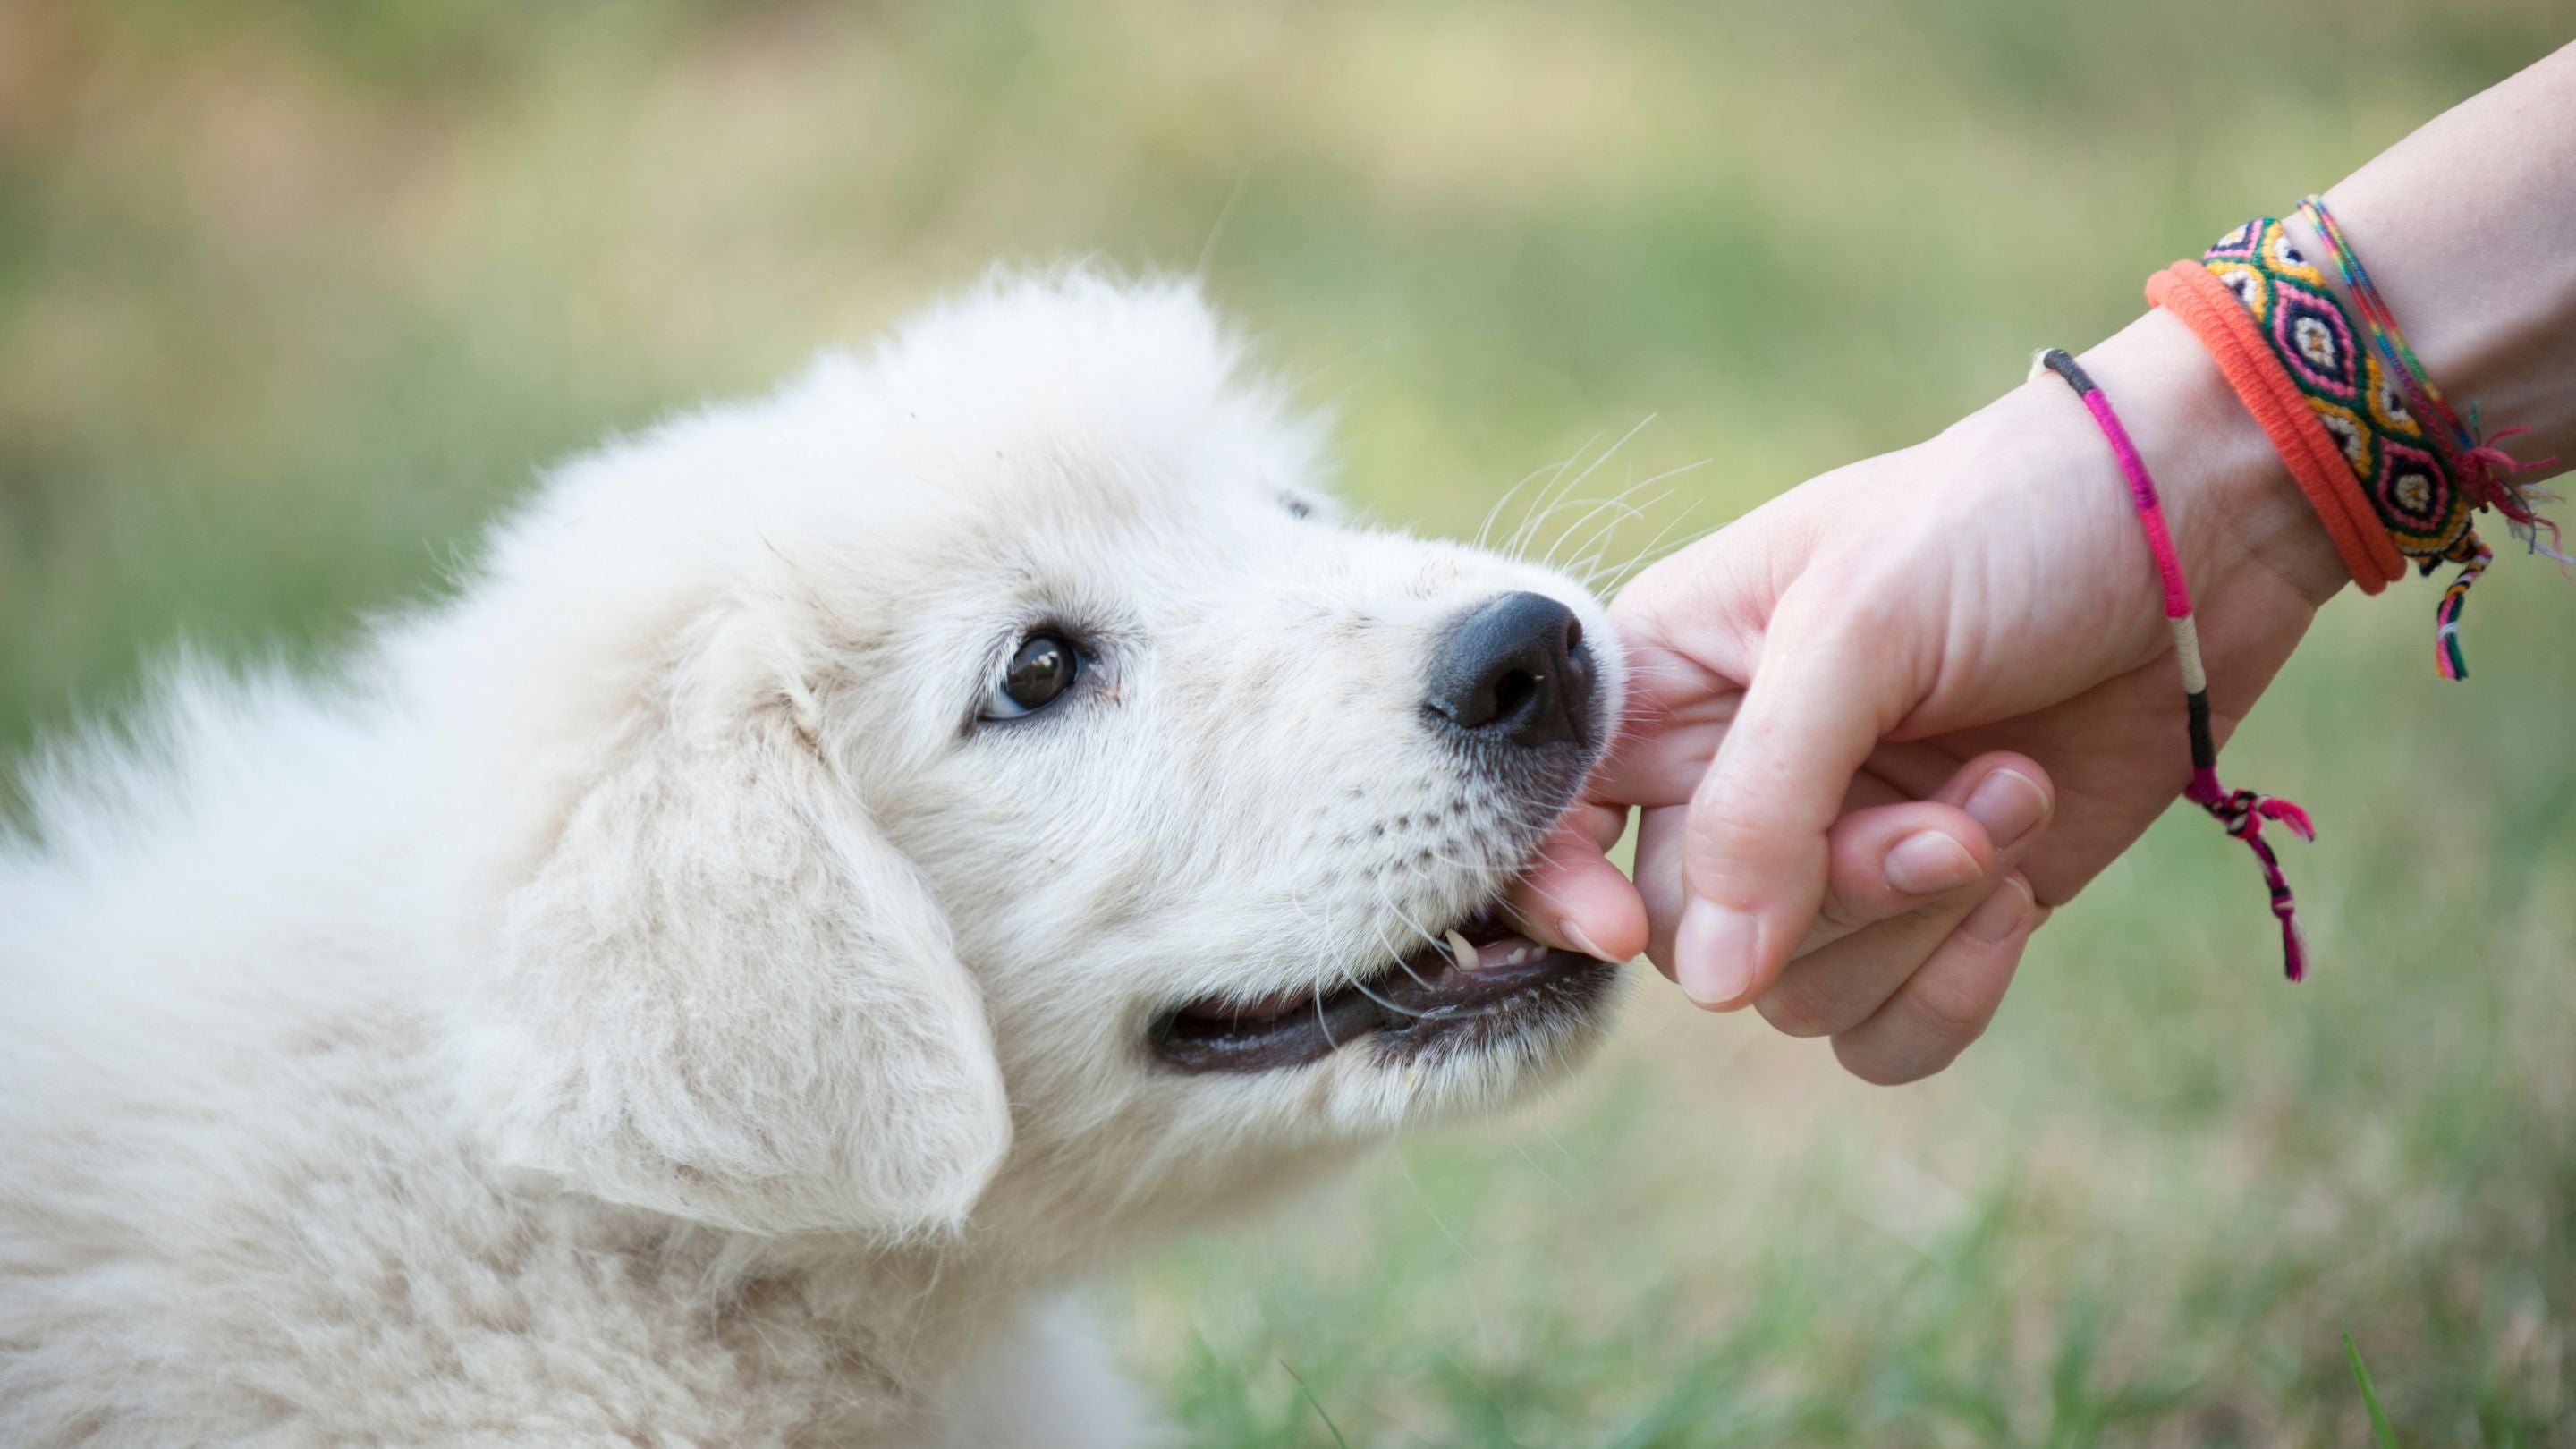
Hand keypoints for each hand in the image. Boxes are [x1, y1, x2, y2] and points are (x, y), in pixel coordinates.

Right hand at [1517, 312, 2347, 1081]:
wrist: (2199, 528)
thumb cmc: (2003, 524)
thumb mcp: (1861, 626)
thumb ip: (1765, 801)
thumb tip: (1711, 984)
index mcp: (1667, 683)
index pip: (1552, 822)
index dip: (1561, 890)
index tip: (1621, 926)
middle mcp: (1731, 781)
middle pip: (1696, 939)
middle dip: (1835, 893)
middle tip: (1950, 812)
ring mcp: (1836, 856)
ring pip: (1797, 997)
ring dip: (1919, 920)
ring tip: (2008, 795)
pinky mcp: (1937, 913)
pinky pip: (1889, 1034)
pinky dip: (1953, 989)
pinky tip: (2022, 889)